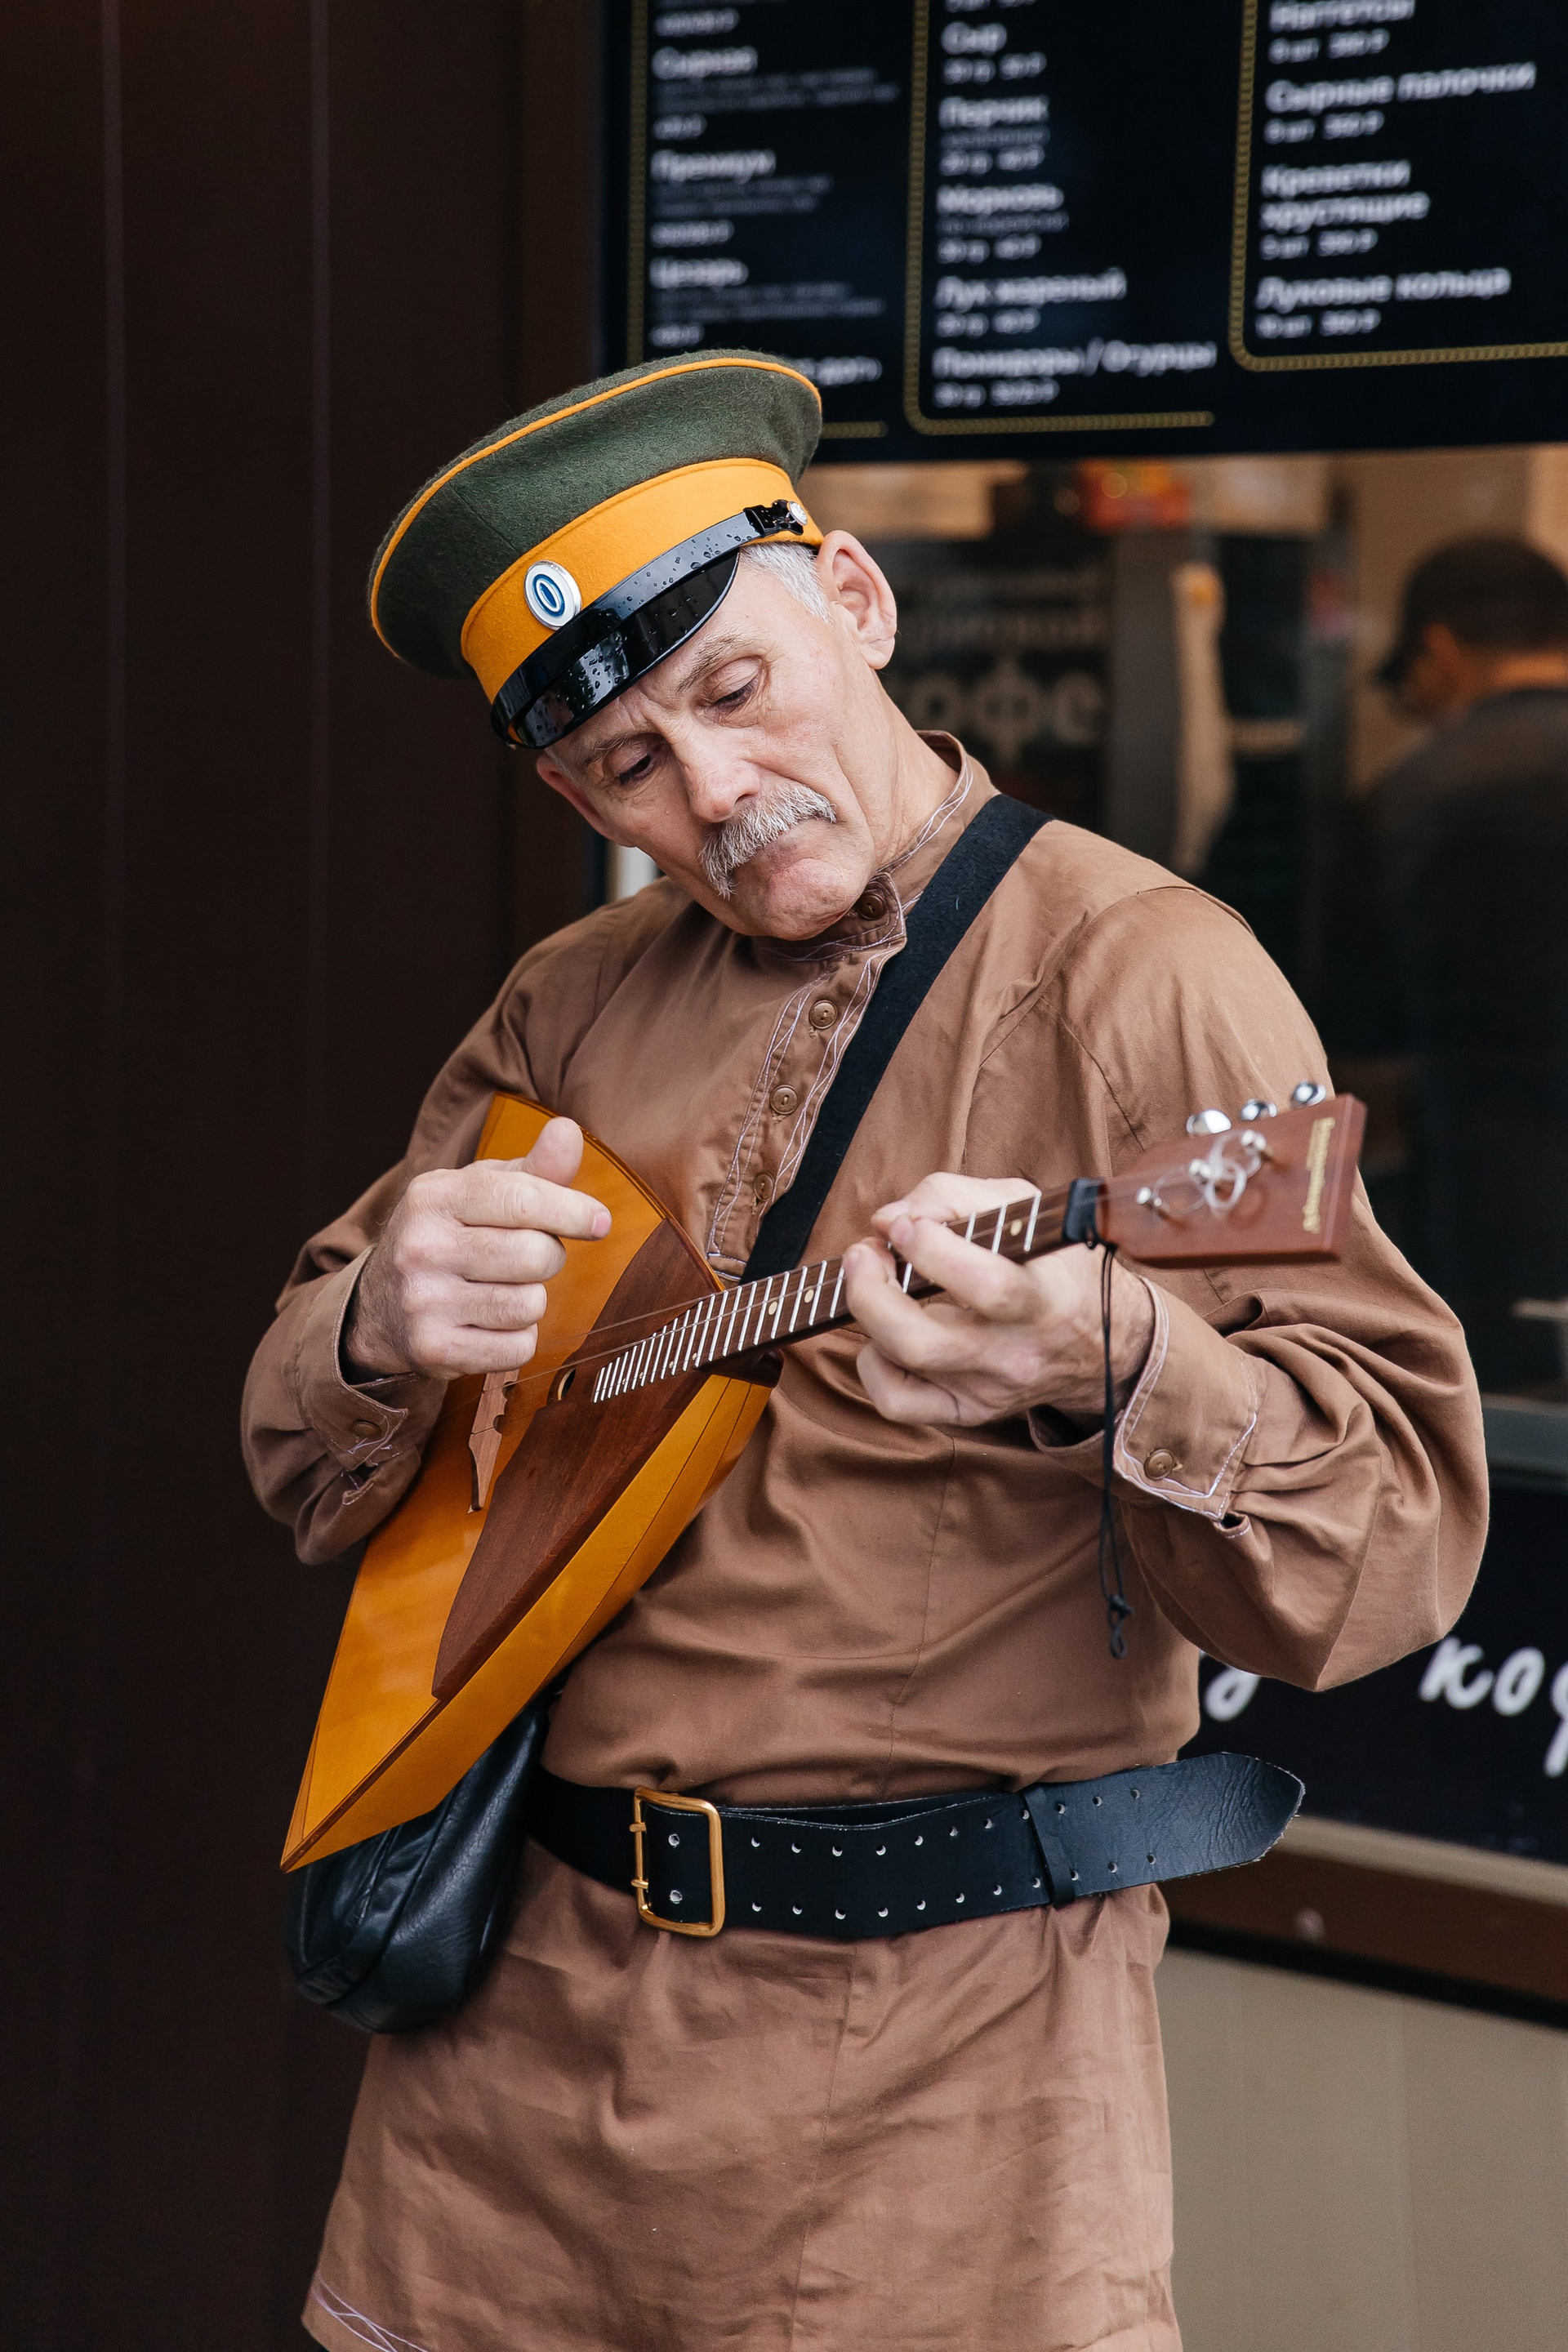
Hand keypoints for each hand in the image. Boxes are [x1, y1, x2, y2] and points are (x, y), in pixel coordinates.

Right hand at [343, 1117, 610, 1379]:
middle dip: (548, 1257)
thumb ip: (533, 1169)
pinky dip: (518, 1338)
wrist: (380, 1305)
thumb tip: (568, 1131)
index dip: (573, 1211)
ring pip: (530, 1305)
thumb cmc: (451, 1235)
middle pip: (535, 1256)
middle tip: (527, 1257)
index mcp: (434, 1195)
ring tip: (502, 1290)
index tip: (599, 1221)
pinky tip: (491, 1323)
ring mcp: (423, 1301)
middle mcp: (421, 1246)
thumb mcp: (480, 1192)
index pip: (522, 1200)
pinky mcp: (434, 1349)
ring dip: (532, 1300)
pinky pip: (518, 1348)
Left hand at [841, 1172, 1153, 1429]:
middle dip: (872, 1291)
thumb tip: (889, 1219)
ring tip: (870, 1279)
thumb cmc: (1055, 1265)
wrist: (1103, 1343)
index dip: (930, 1249)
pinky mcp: (968, 1410)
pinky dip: (873, 1365)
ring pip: (904, 1365)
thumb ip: (955, 1196)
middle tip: (865, 1253)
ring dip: (867, 1314)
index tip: (906, 1225)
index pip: (986, 1285)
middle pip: (921, 1340)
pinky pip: (899, 1403)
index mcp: (1044, 1298)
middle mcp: (1016, 1353)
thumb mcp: (1024, 1208)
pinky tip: (885, 1334)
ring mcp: (988, 1388)